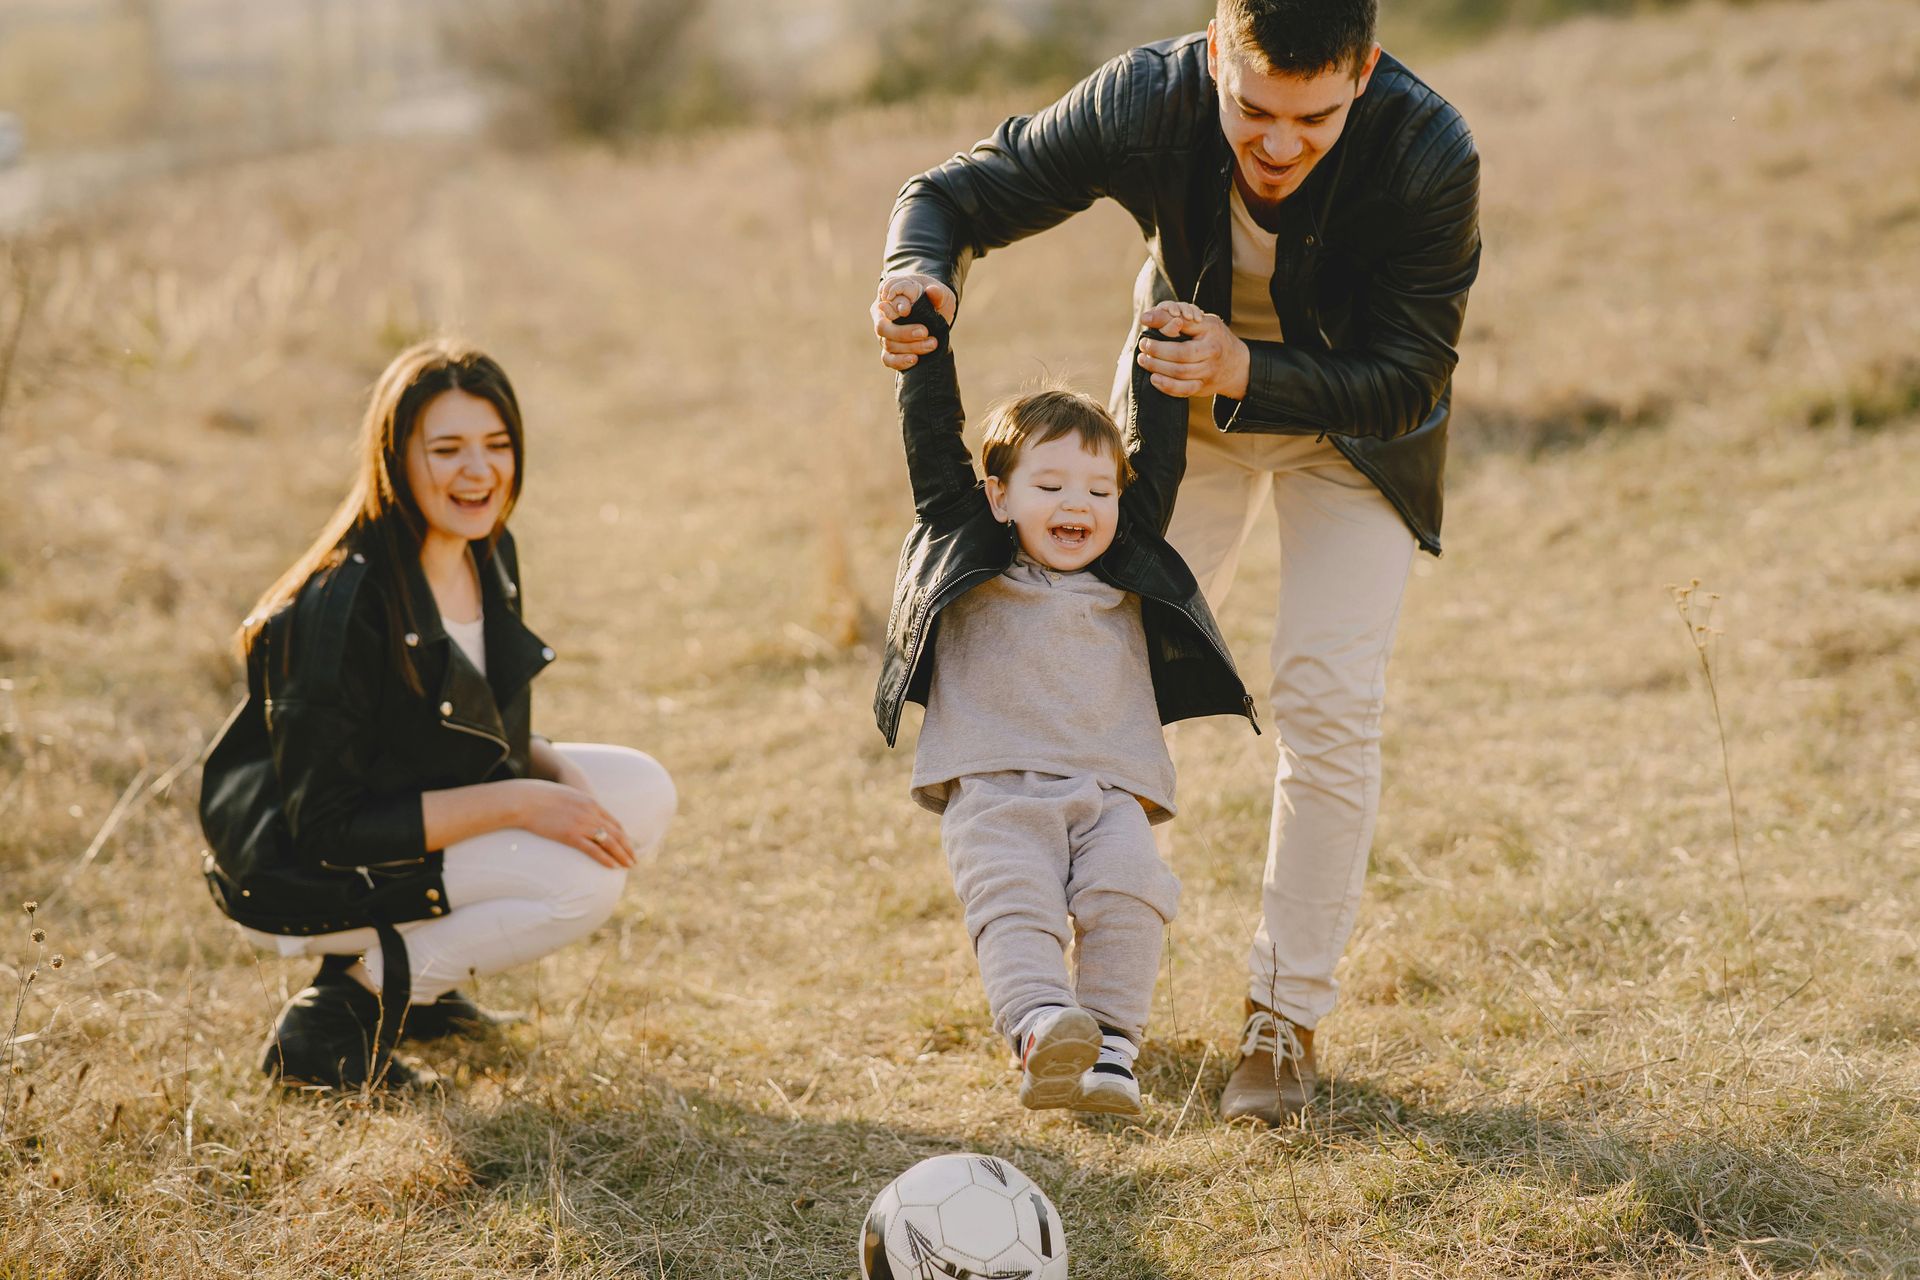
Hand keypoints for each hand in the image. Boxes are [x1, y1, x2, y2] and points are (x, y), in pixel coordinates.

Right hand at [512, 779, 634, 868]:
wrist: (526, 799)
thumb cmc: (541, 798)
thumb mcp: (566, 797)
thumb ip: (577, 806)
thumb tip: (578, 815)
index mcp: (591, 802)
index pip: (613, 821)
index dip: (623, 835)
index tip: (628, 844)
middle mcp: (591, 813)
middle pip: (616, 833)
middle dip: (627, 847)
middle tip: (634, 859)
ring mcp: (582, 824)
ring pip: (609, 842)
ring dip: (621, 855)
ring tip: (628, 865)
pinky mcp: (571, 835)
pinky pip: (593, 849)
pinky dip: (605, 859)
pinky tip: (613, 867)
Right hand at [872, 274, 957, 370]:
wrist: (937, 314)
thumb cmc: (934, 299)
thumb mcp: (940, 293)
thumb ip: (937, 292)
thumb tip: (932, 291)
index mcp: (890, 293)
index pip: (884, 297)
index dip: (894, 304)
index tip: (907, 310)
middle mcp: (882, 314)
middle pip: (882, 327)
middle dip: (903, 332)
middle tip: (925, 332)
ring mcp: (885, 334)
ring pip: (888, 343)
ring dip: (910, 347)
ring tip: (932, 344)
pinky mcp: (890, 350)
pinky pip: (888, 359)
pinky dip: (899, 361)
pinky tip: (915, 359)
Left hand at [1137, 302, 1249, 398]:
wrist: (1237, 365)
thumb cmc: (1215, 338)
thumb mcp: (1204, 323)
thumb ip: (1178, 318)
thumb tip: (1147, 317)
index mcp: (1211, 333)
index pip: (1184, 328)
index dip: (1162, 325)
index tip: (1145, 322)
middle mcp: (1211, 355)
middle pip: (1180, 355)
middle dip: (1157, 351)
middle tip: (1143, 346)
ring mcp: (1208, 373)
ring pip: (1180, 373)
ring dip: (1157, 367)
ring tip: (1144, 360)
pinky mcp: (1202, 388)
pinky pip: (1183, 390)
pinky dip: (1166, 386)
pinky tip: (1154, 379)